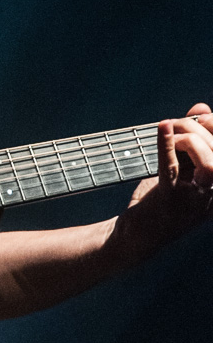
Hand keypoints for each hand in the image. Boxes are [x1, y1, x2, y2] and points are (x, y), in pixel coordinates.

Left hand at [110, 103, 212, 265]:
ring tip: (171, 131)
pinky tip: (161, 127)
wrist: (137, 235)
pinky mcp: (169, 200)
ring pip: (211, 165)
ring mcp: (194, 200)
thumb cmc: (162, 199)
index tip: (200, 116)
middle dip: (200, 128)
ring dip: (192, 140)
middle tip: (177, 123)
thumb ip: (194, 140)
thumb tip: (201, 107)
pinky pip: (172, 169)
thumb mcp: (183, 169)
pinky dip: (166, 144)